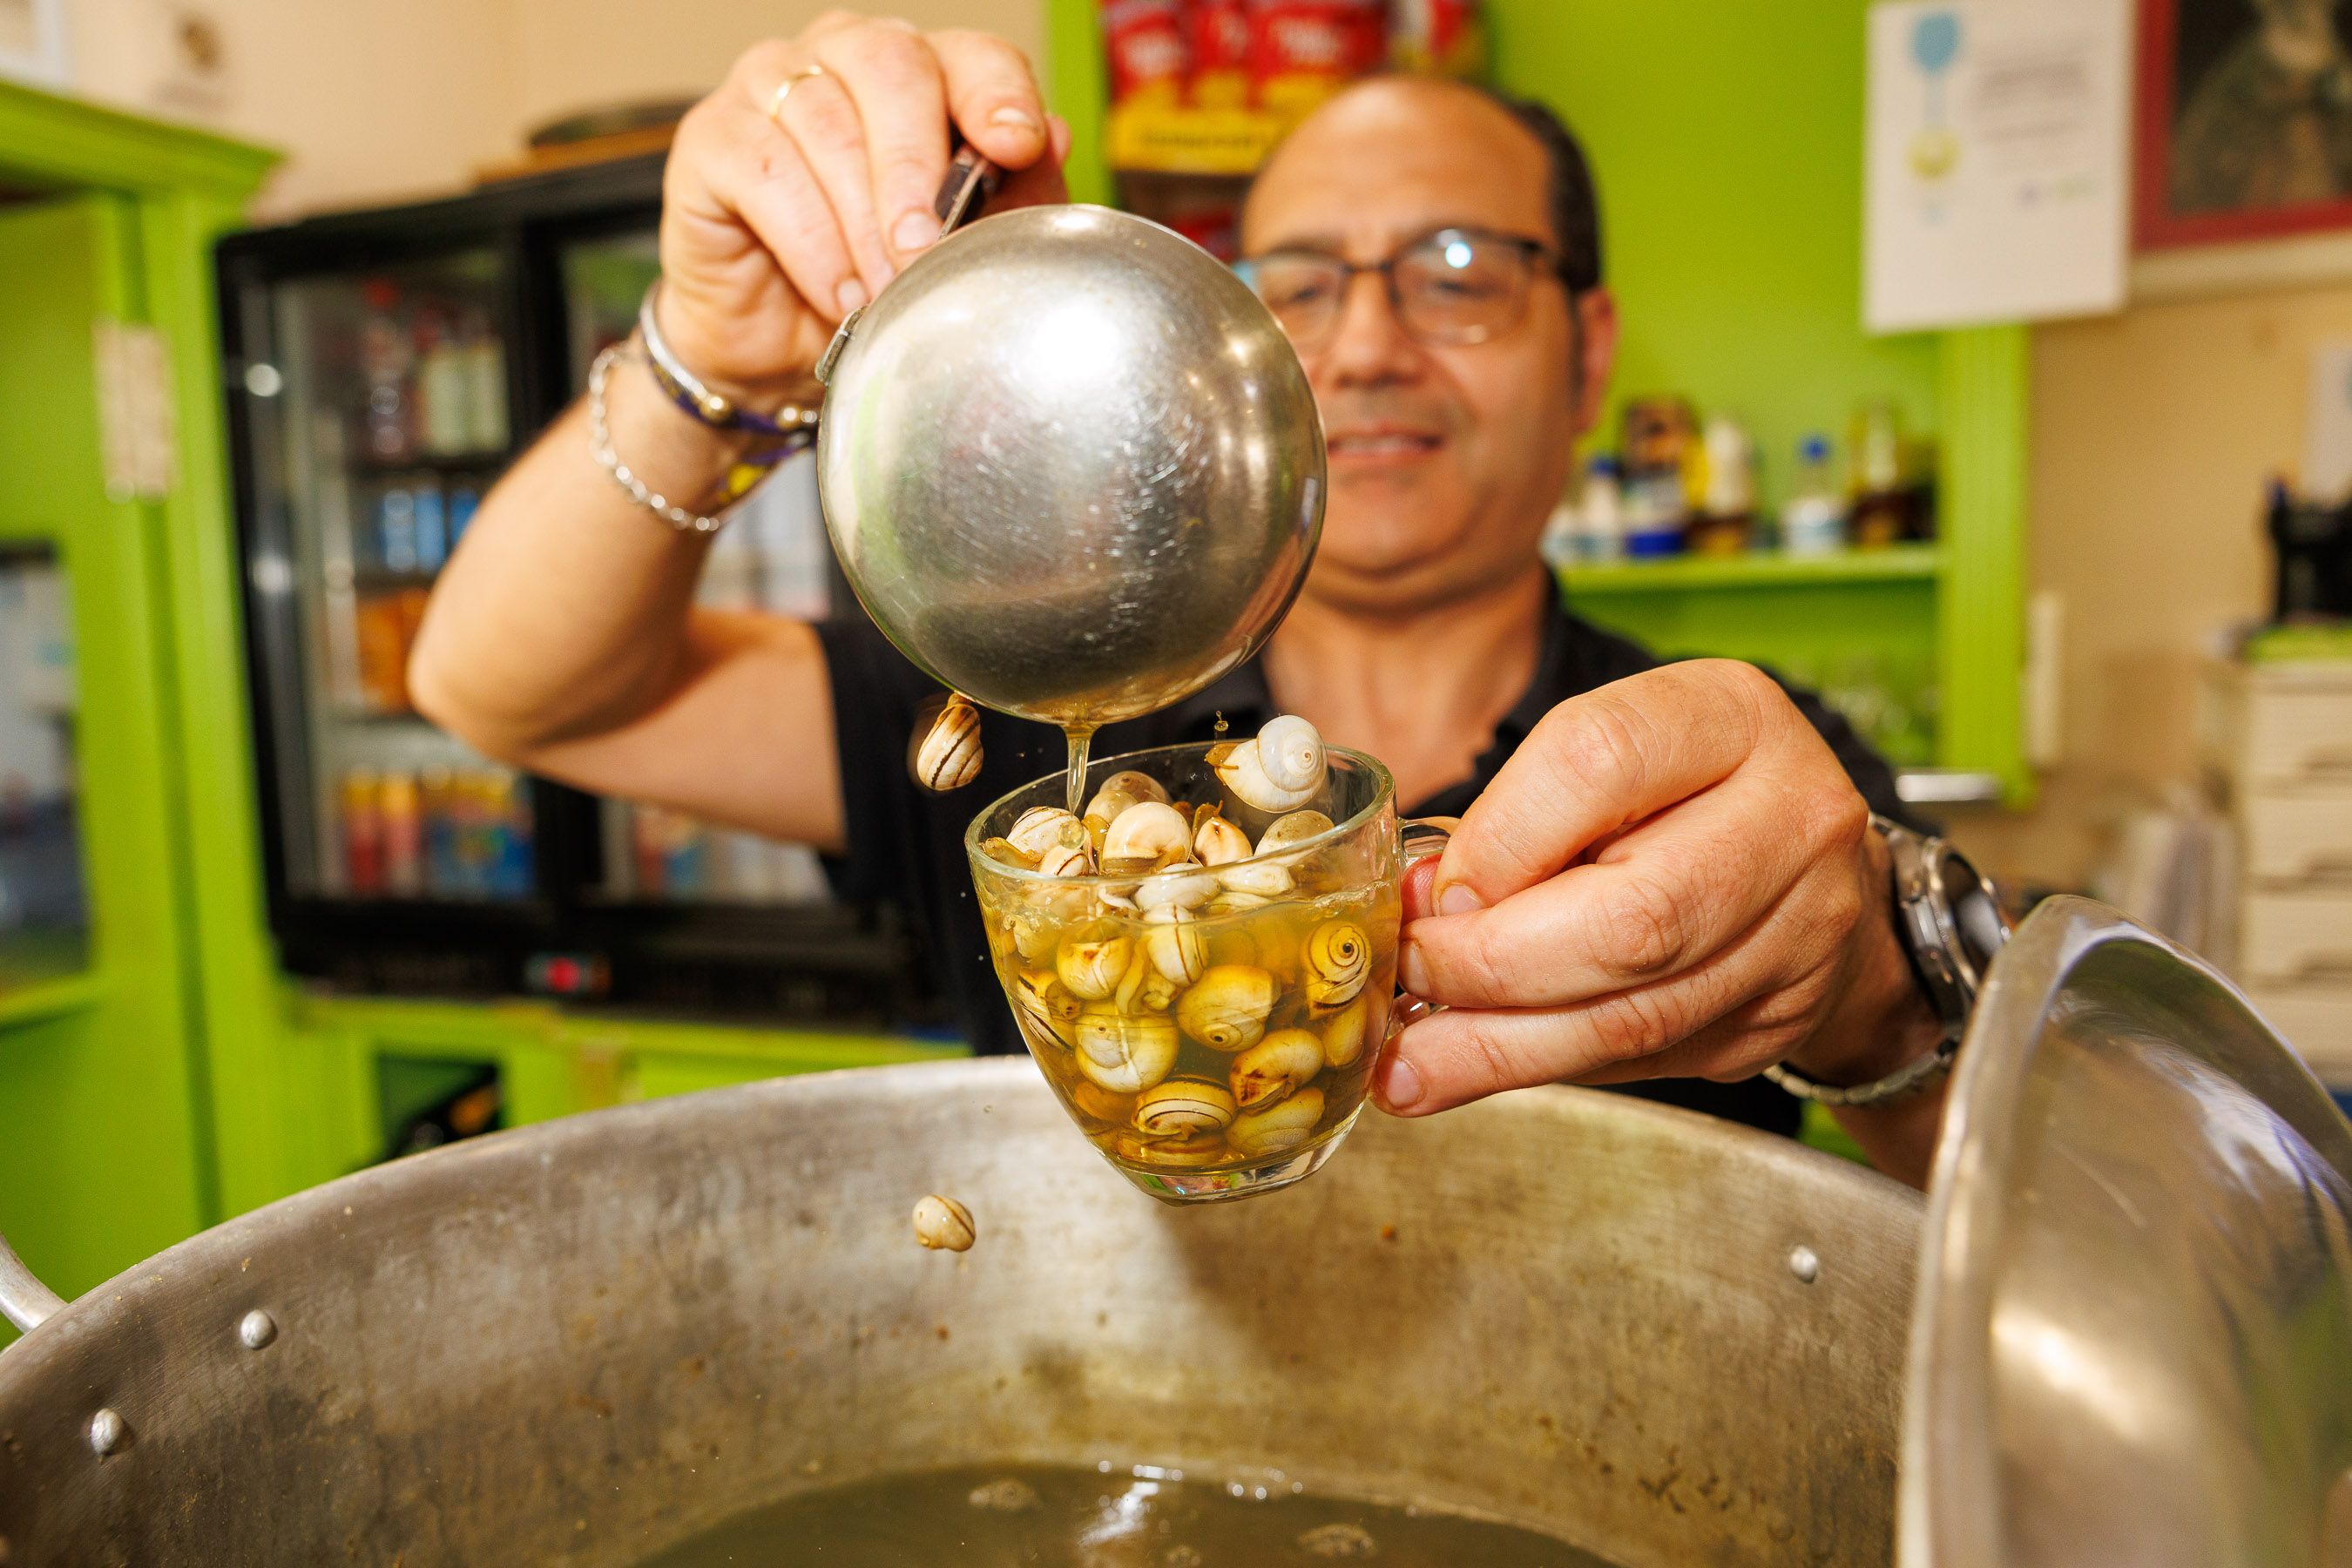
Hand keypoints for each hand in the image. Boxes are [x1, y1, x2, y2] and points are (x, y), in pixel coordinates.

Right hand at [655, 13, 1071, 403]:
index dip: (996, 93)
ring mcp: (768, 86)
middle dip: (917, 169)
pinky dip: (810, 242)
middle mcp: (842, 57)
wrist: (780, 348)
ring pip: (825, 124)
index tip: (1016, 144)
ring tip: (884, 295)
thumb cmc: (877, 284)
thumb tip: (1054, 137)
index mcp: (919, 72)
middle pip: (890, 69)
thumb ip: (1011, 196)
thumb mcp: (961, 251)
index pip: (968, 55)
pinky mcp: (710, 136)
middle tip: (927, 249)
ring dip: (862, 223)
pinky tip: (837, 293)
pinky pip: (765, 169)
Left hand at [1377, 659, 1935, 1115]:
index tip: (1424, 894)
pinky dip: (1547, 1067)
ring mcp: (1805, 928)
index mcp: (1733, 716)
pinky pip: (1646, 1059)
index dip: (1494, 841)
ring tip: (1410, 1067)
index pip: (1595, 762)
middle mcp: (1792, 817)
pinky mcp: (1784, 1016)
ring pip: (1636, 1015)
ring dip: (1501, 1049)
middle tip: (1409, 979)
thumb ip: (1514, 817)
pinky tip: (1474, 1071)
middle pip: (1628, 918)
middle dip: (1489, 966)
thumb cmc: (1675, 795)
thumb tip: (1412, 901)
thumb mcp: (1603, 760)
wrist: (1808, 863)